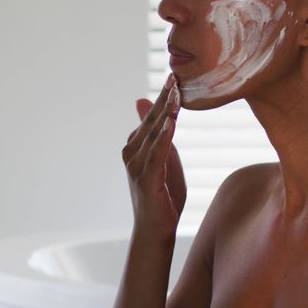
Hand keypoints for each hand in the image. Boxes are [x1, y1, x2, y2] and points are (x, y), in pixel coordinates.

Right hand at [122, 73, 186, 240]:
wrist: (154, 231)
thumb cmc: (162, 197)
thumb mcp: (165, 161)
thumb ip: (162, 135)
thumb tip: (157, 107)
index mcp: (135, 146)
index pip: (151, 116)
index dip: (163, 97)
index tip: (175, 77)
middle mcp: (131, 153)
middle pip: (151, 120)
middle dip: (164, 98)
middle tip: (176, 76)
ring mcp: (136, 166)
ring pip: (154, 133)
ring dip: (166, 112)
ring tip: (177, 94)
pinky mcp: (146, 180)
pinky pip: (157, 154)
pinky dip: (164, 137)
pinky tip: (172, 122)